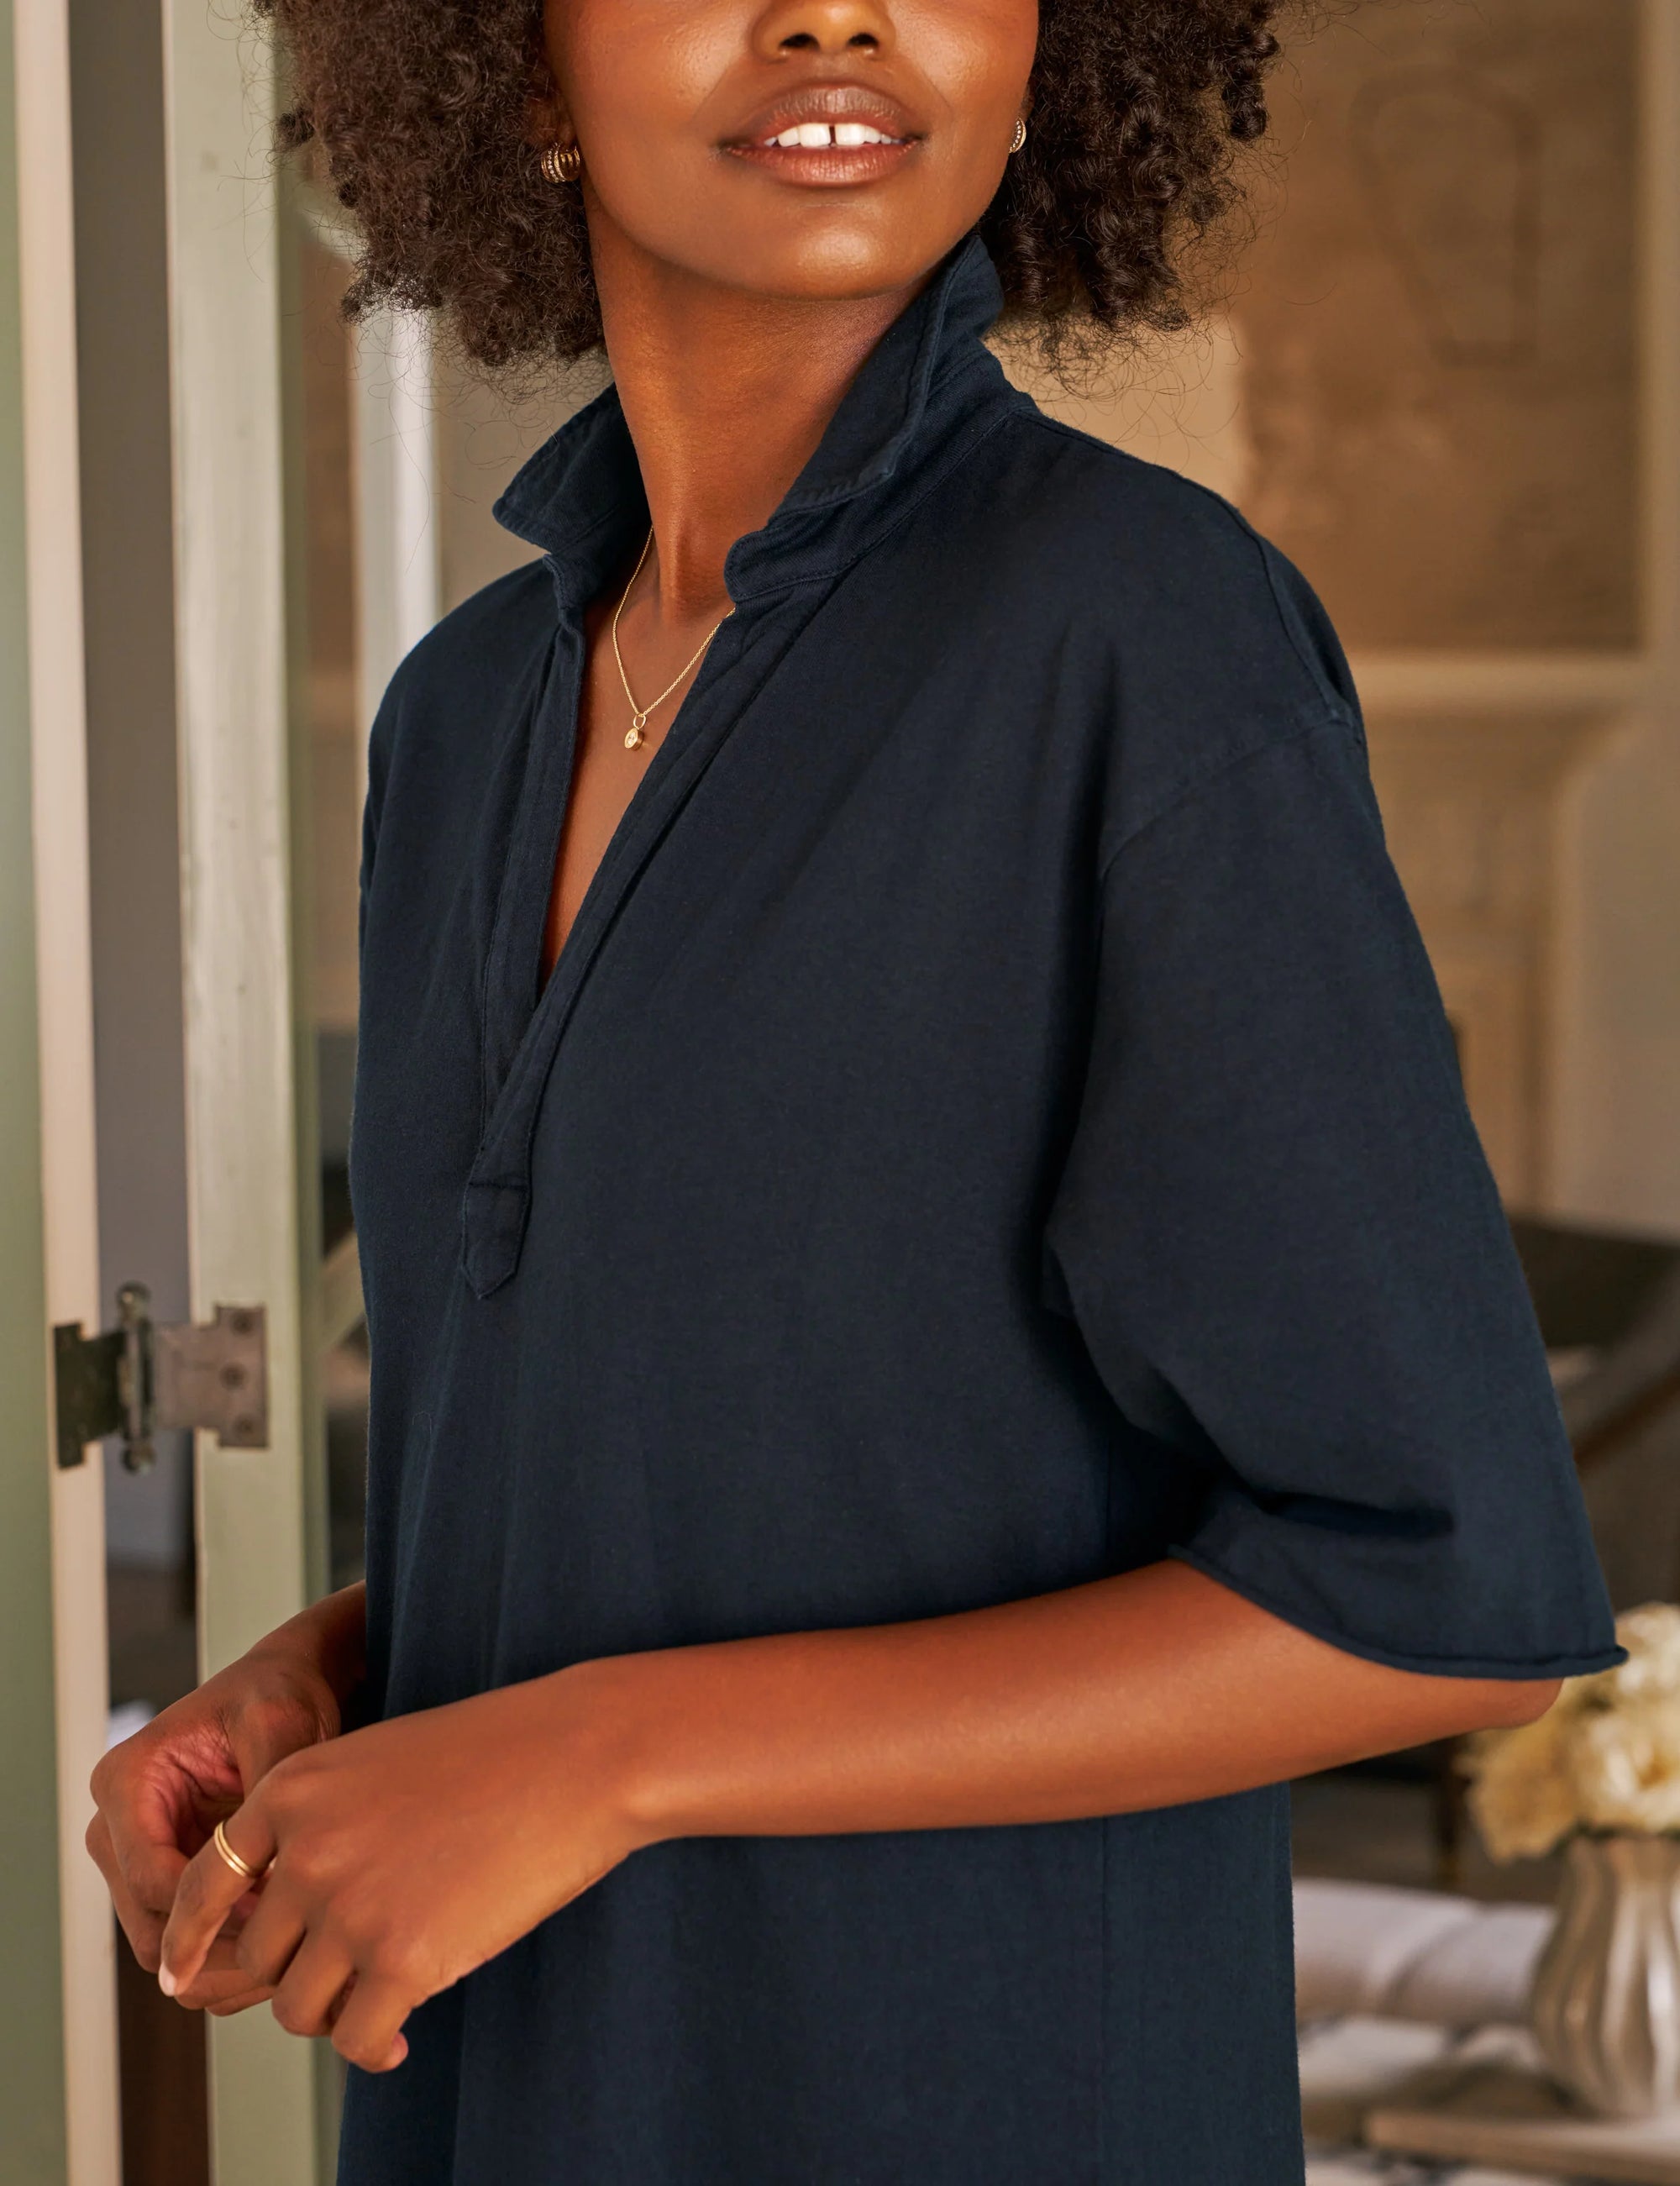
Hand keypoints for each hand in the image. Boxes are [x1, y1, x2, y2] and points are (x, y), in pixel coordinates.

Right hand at [87, 1584, 364, 2014]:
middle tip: (287, 1960)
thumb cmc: (279, 1694)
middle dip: (216, 1952)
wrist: (285, 1686)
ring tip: (292, 1960)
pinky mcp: (166, 1875)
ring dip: (222, 1964)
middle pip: (149, 1926)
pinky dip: (227, 1953)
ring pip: (165, 1945)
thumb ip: (267, 1799)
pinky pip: (185, 1938)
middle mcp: (116, 1826)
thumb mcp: (280, 1726)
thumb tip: (270, 1881)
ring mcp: (136, 1856)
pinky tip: (285, 1948)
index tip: (280, 1913)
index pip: (154, 1880)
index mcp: (127, 1782)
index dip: (214, 1912)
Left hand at [157, 1668, 645, 2071]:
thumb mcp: (381, 1761)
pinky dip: (373, 2047)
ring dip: (331, 2012)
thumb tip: (289, 1911)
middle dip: (293, 1972)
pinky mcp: (403, 1961)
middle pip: (256, 1954)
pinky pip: (354, 2038)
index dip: (189, 1937)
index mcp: (292, 1789)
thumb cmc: (496, 1752)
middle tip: (342, 1977)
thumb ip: (323, 1823)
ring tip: (376, 2002)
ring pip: (296, 2005)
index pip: (203, 1884)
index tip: (182, 1972)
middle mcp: (306, 1851)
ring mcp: (351, 1908)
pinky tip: (401, 2037)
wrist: (578, 1756)